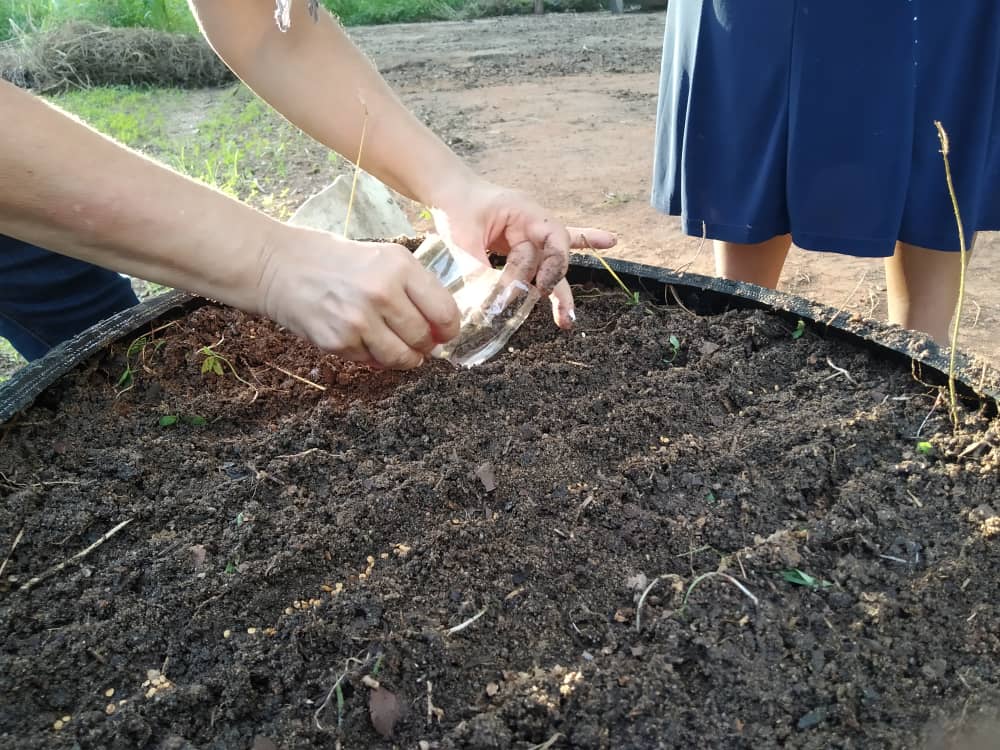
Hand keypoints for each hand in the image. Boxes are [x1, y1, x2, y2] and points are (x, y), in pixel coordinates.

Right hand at [254, 225, 459, 368]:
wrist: (279, 266)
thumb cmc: (335, 260)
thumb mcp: (382, 257)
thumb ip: (414, 287)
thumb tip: (441, 325)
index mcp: (399, 266)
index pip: (444, 311)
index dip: (449, 328)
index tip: (445, 332)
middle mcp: (382, 293)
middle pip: (424, 339)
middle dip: (426, 345)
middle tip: (419, 342)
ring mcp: (359, 320)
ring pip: (401, 358)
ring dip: (405, 358)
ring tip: (398, 348)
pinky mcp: (339, 342)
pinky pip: (372, 362)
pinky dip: (373, 357)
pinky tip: (364, 340)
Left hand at [430, 178, 615, 328]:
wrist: (448, 190)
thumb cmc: (455, 206)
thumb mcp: (461, 237)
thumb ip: (476, 268)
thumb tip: (487, 303)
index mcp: (523, 213)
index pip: (550, 241)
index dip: (551, 266)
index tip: (540, 289)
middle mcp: (534, 222)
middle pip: (554, 256)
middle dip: (555, 284)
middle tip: (559, 313)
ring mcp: (530, 233)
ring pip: (552, 263)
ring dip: (559, 291)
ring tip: (565, 321)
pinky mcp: (523, 244)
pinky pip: (552, 251)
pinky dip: (583, 244)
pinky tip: (610, 240)